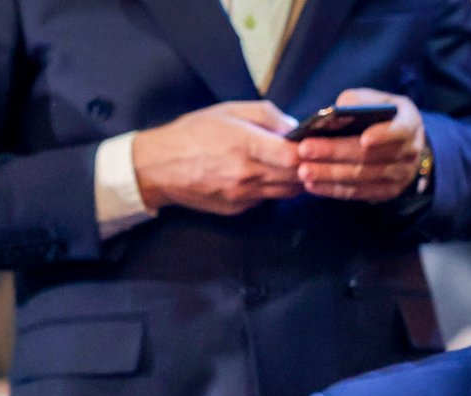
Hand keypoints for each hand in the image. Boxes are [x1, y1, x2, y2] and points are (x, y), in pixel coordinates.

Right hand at [132, 100, 302, 214]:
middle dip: (307, 166)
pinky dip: (274, 189)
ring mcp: (242, 196)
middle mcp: (246, 175)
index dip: (310, 150)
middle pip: (296, 177)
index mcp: (246, 146)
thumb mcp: (229, 111)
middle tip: (310, 153)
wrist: (158, 168)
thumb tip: (294, 127)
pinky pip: (267, 200)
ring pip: (286, 192)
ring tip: (291, 165)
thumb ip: (267, 116)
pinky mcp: (236, 209)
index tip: (312, 141)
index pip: (295, 156)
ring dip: (295, 179)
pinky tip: (266, 176)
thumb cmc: (192, 134)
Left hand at [297, 88, 425, 202]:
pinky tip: (312, 185)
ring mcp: (399, 175)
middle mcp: (408, 152)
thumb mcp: (377, 101)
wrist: (401, 145)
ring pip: (361, 177)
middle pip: (370, 156)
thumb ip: (359, 100)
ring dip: (329, 175)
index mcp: (409, 124)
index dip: (384, 135)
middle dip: (335, 152)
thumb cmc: (381, 117)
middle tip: (304, 150)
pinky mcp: (385, 192)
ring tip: (303, 171)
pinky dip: (333, 189)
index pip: (400, 131)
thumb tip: (337, 109)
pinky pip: (357, 193)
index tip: (364, 138)